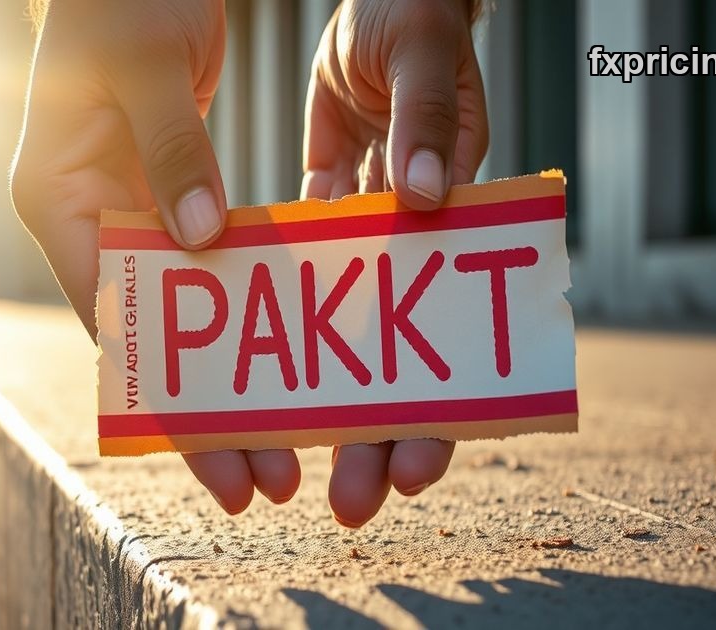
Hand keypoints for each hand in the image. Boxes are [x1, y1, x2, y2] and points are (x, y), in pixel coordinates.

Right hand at [11, 0, 299, 514]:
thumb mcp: (145, 68)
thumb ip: (172, 151)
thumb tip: (201, 239)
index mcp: (55, 197)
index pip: (112, 317)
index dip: (166, 391)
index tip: (220, 453)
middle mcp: (86, 216)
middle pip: (148, 338)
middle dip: (204, 413)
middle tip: (263, 481)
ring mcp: (125, 209)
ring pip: (177, 315)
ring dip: (226, 374)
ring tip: (281, 441)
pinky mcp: (165, 195)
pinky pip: (200, 271)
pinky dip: (235, 313)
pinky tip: (277, 356)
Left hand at [302, 0, 488, 526]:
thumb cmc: (422, 12)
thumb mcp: (426, 60)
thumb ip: (433, 126)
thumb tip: (431, 201)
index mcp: (456, 219)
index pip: (450, 336)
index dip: (435, 405)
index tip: (413, 469)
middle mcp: (416, 238)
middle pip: (398, 352)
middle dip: (374, 429)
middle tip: (349, 502)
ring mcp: (374, 223)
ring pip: (351, 322)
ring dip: (327, 385)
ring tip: (293, 448)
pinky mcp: (334, 197)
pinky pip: (312, 266)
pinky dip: (291, 309)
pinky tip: (259, 354)